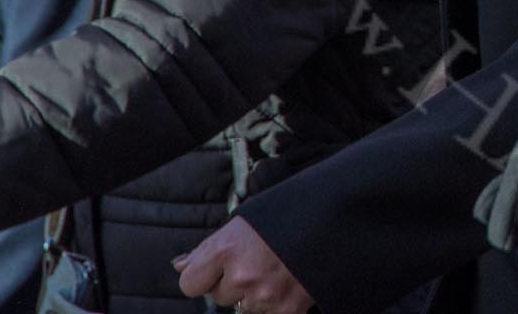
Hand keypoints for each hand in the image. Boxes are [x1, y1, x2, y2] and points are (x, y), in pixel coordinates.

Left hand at [174, 217, 312, 313]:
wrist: (338, 217)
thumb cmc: (289, 213)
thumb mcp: (244, 222)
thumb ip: (208, 248)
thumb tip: (180, 265)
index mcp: (226, 249)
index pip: (190, 283)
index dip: (203, 276)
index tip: (217, 268)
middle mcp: (242, 276)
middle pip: (220, 296)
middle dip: (234, 282)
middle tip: (260, 259)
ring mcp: (265, 296)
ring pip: (244, 306)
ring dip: (256, 293)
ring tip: (278, 267)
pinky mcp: (287, 309)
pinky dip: (276, 302)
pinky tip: (289, 281)